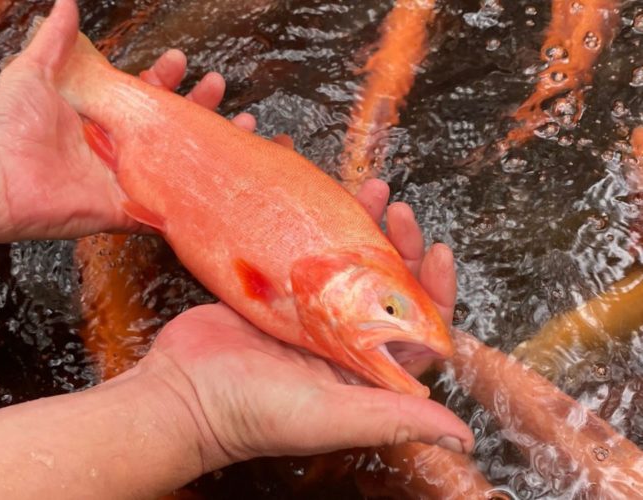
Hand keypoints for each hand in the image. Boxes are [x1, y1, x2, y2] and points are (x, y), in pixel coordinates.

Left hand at [0, 0, 254, 240]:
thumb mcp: (33, 71)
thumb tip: (66, 5)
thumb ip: (55, 40)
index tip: (179, 62)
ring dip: (207, 149)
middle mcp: (118, 148)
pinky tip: (219, 181)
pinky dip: (191, 197)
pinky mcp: (126, 209)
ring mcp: (125, 180)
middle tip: (217, 87)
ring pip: (177, 166)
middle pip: (169, 128)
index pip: (143, 95)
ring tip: (236, 127)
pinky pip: (166, 207)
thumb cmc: (6, 126)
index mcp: (101, 117)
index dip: (164, 79)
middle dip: (197, 107)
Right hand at [131, 182, 468, 476]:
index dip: (434, 289)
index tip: (436, 251)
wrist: (183, 393)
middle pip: (385, 288)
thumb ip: (394, 419)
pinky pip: (306, 256)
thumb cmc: (255, 413)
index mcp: (364, 372)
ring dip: (362, 228)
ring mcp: (307, 317)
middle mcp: (341, 343)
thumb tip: (463, 439)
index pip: (418, 329)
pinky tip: (322, 199)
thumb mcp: (331, 416)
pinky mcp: (275, 297)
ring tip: (371, 189)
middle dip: (399, 246)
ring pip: (347, 266)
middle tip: (397, 210)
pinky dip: (317, 227)